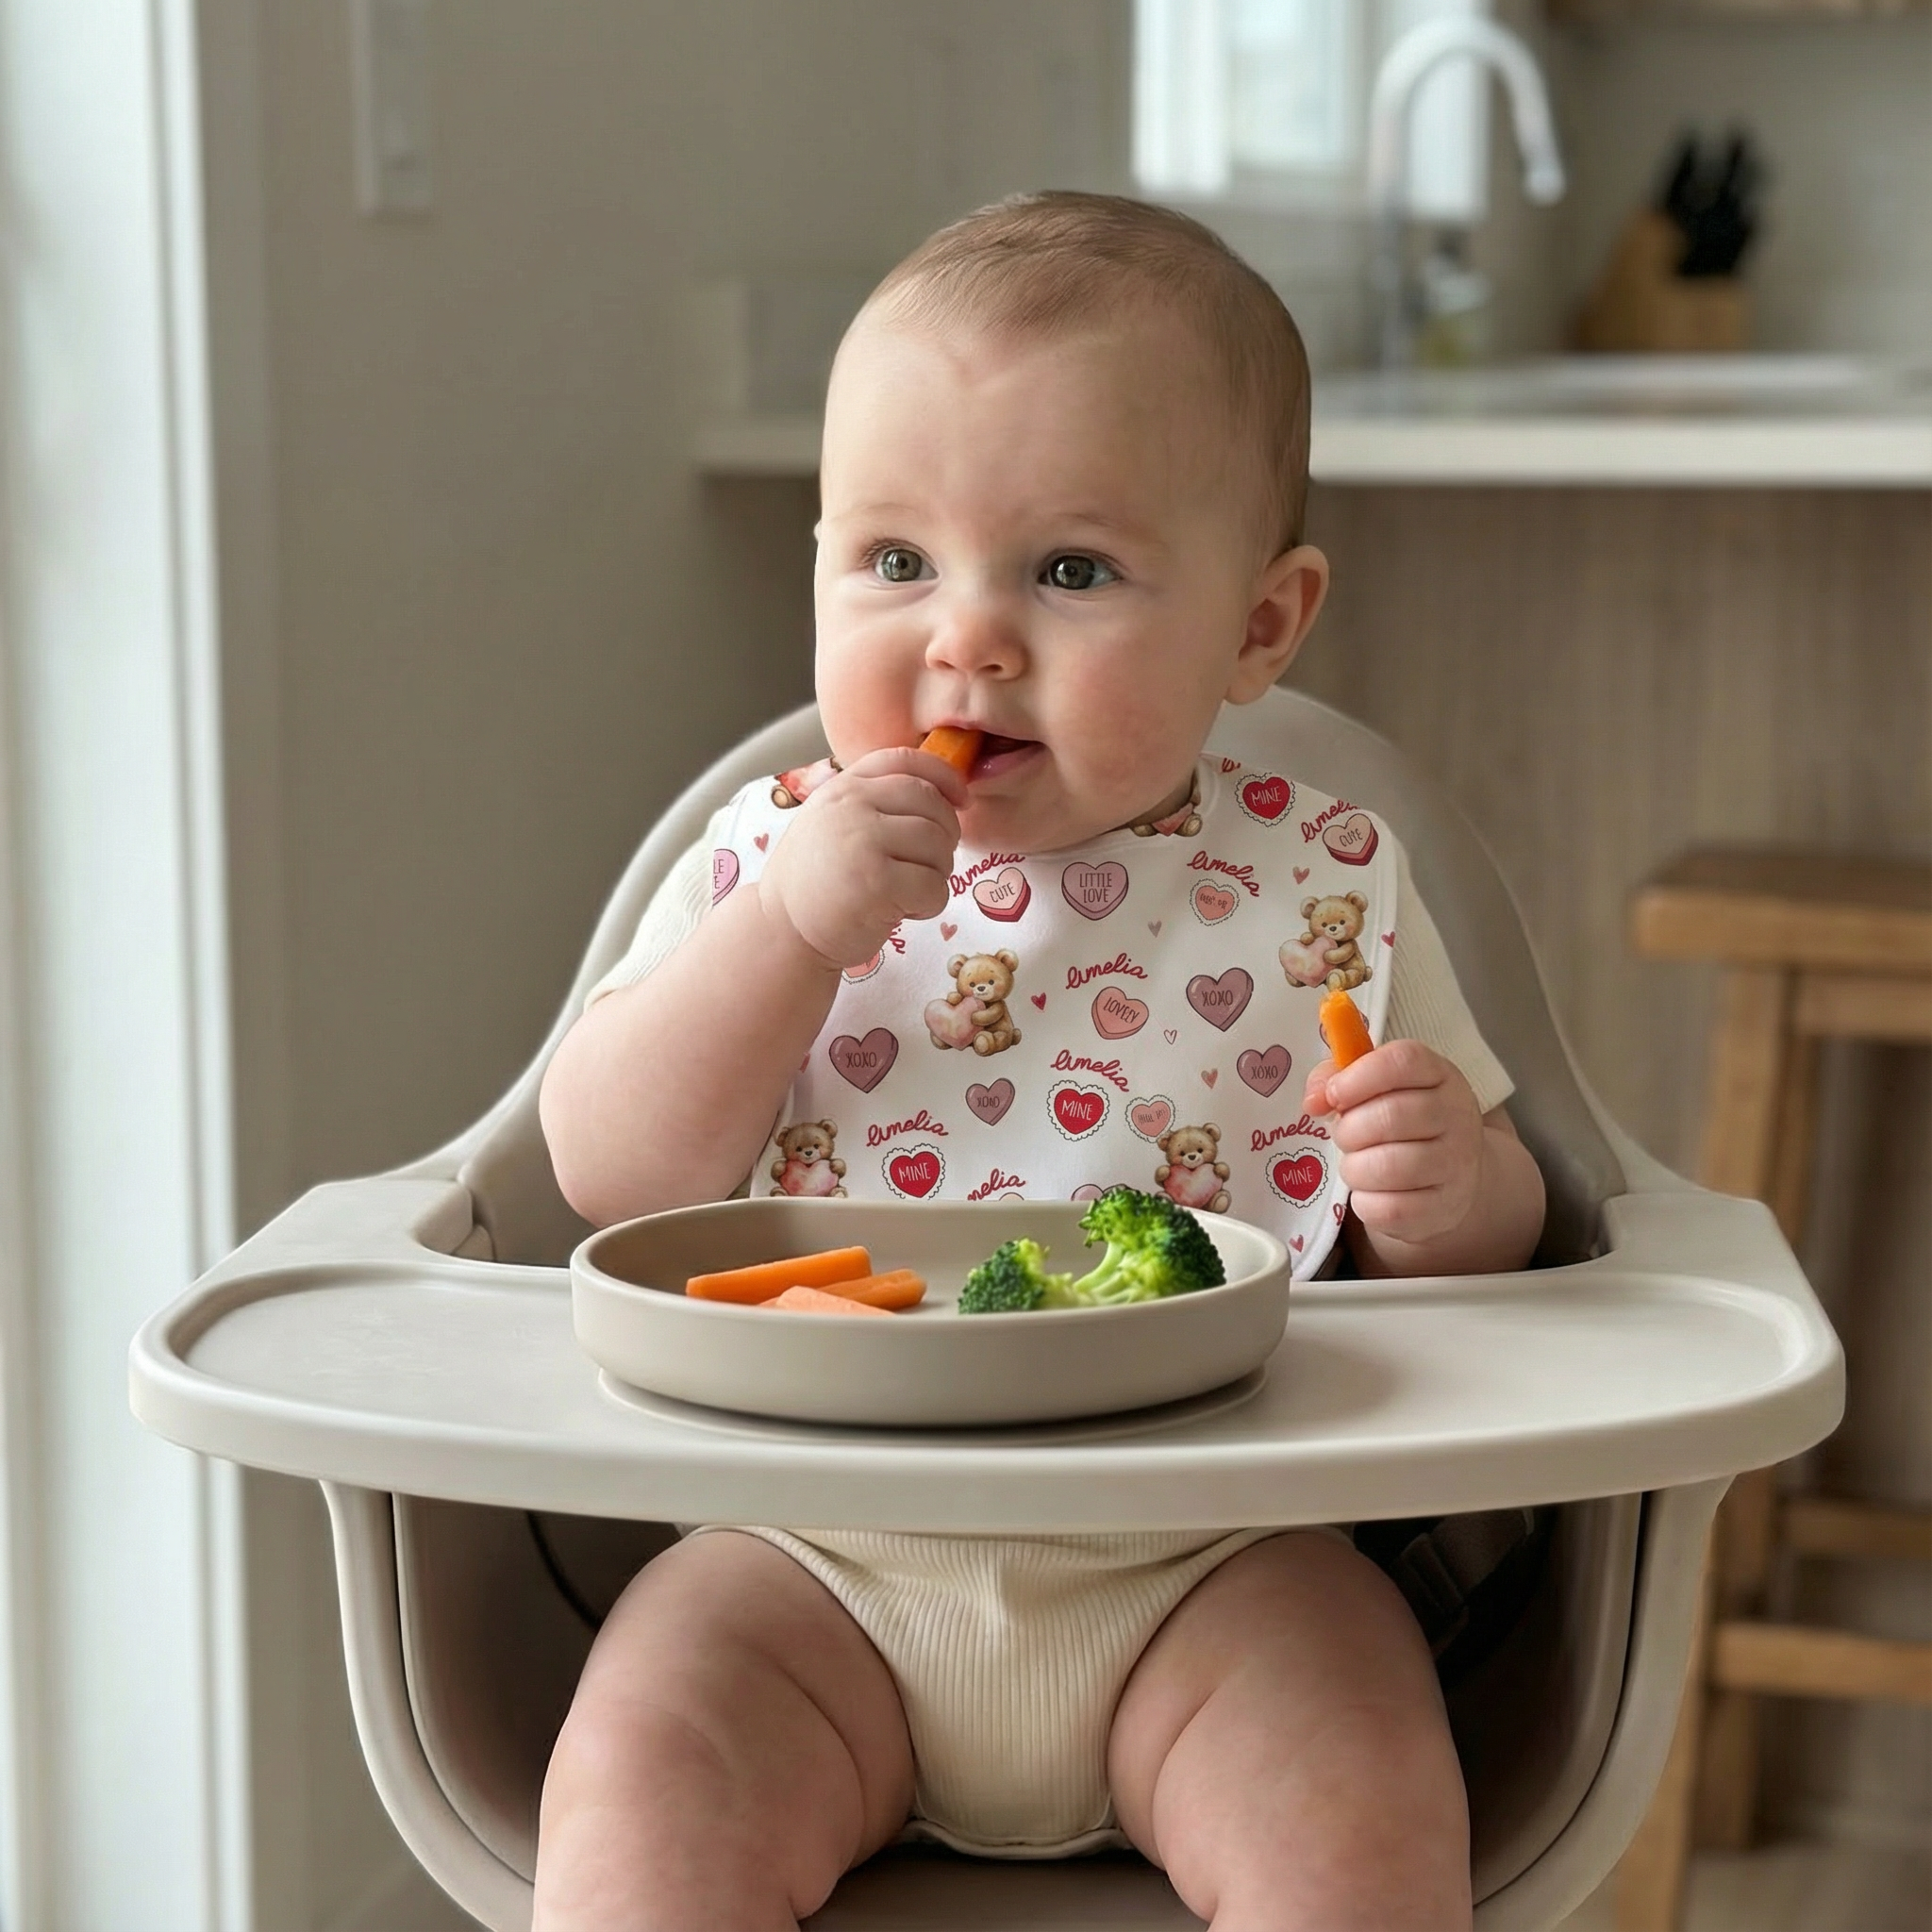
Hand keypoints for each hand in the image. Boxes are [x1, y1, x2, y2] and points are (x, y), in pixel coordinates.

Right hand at [757, 747, 964, 969]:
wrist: (782, 931)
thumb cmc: (816, 882)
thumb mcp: (833, 823)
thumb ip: (875, 802)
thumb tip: (943, 792)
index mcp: (844, 787)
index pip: (907, 761)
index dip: (944, 777)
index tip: (960, 800)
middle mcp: (852, 806)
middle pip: (932, 805)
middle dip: (945, 837)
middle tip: (927, 865)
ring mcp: (864, 842)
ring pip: (939, 847)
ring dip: (937, 874)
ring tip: (909, 891)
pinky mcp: (878, 883)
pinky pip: (934, 886)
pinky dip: (930, 904)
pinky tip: (904, 912)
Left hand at [1302, 1039, 1485, 1248]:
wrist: (1450, 1177)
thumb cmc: (1403, 1124)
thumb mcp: (1376, 1087)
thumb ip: (1336, 1078)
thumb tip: (1314, 1101)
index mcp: (1440, 1075)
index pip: (1403, 1061)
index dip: (1357, 1077)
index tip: (1333, 1095)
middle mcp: (1457, 1116)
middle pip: (1391, 1116)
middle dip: (1349, 1129)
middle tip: (1344, 1136)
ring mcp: (1456, 1165)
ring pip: (1388, 1166)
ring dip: (1354, 1168)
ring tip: (1355, 1164)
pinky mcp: (1444, 1209)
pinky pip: (1390, 1209)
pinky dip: (1365, 1202)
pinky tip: (1369, 1192)